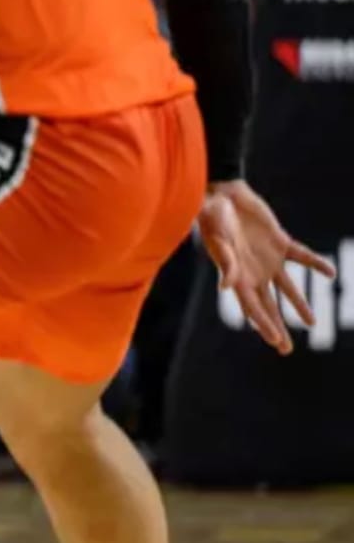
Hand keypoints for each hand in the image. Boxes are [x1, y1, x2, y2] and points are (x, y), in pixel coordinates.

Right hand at [197, 180, 335, 354]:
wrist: (222, 193)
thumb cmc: (213, 217)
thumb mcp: (218, 239)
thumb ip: (226, 263)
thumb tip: (227, 288)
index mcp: (237, 276)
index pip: (252, 307)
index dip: (264, 326)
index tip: (275, 342)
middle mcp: (253, 272)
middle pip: (267, 306)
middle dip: (277, 327)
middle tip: (285, 349)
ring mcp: (268, 260)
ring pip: (287, 288)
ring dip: (299, 305)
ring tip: (312, 323)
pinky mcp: (280, 243)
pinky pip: (302, 256)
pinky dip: (316, 264)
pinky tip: (329, 273)